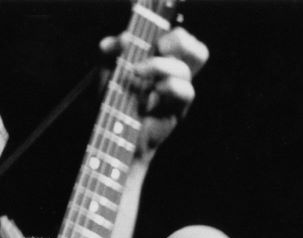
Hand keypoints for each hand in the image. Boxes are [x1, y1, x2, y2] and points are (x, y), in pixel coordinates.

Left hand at [100, 26, 209, 160]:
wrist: (115, 136)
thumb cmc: (113, 103)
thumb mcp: (105, 72)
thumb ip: (110, 51)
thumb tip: (124, 39)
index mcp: (162, 61)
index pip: (181, 39)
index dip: (172, 35)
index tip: (151, 41)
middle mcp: (174, 76)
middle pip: (197, 50)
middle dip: (177, 42)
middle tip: (157, 49)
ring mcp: (178, 93)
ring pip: (185, 68)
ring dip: (159, 66)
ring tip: (137, 73)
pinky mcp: (178, 110)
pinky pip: (186, 91)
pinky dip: (168, 87)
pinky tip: (150, 94)